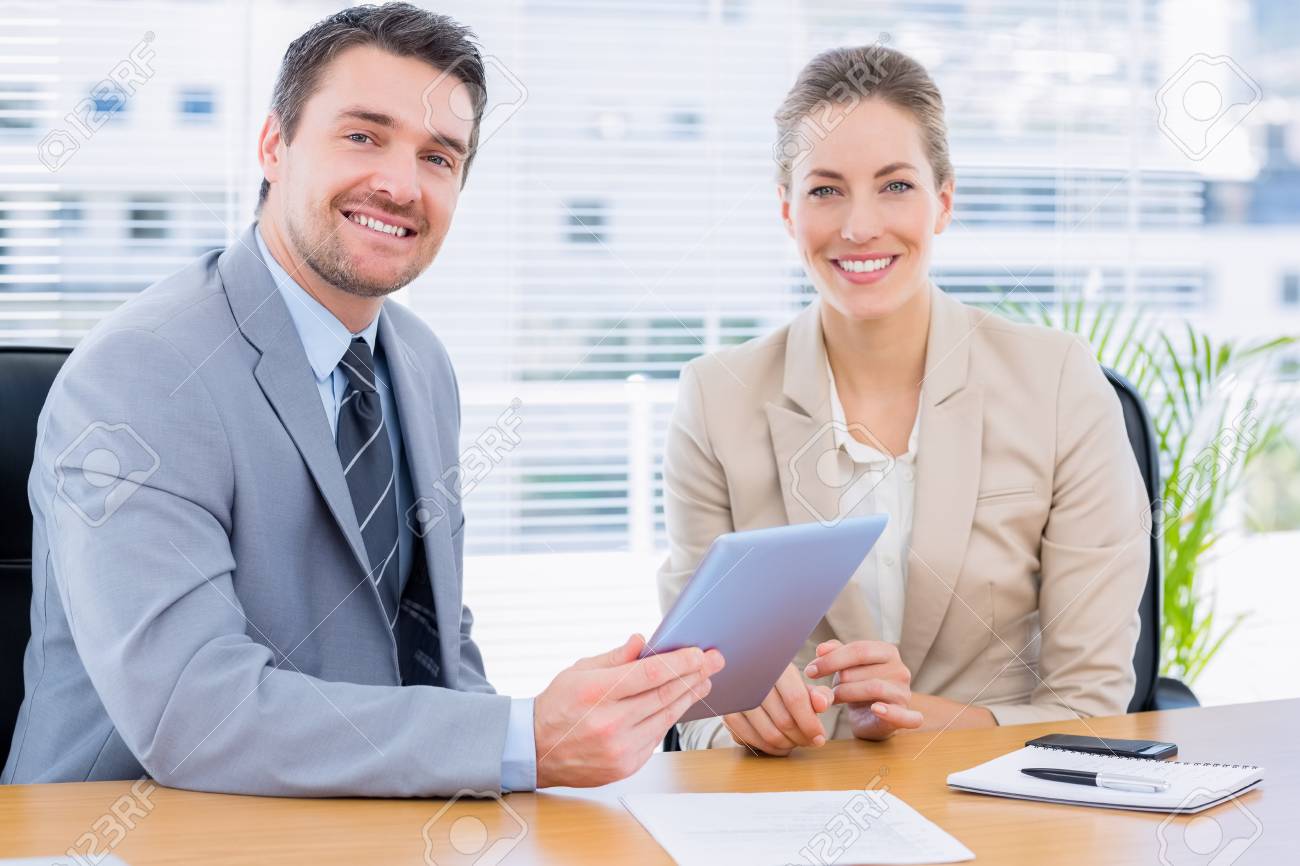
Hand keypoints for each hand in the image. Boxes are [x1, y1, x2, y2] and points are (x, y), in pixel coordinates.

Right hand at [534, 634, 724, 786]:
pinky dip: (669, 717)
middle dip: (694, 675)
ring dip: (688, 696)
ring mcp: (620, 748)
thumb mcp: (579, 671)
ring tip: (703, 680)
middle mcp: (610, 722)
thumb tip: (643, 641)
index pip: (650, 674)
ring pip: (666, 716)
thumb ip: (615, 658)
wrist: (535, 750)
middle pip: (664, 694)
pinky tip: (679, 703)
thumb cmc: (557, 705)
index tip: (700, 652)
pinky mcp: (626, 765)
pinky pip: (656, 736)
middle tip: (715, 661)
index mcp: (597, 693)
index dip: (680, 662)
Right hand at [722, 663, 833, 755]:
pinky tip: (778, 744)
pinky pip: (750, 740)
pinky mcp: (727, 712)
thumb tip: (822, 704)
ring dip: (786, 745)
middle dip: (801, 737)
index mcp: (775, 666)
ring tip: (795, 742)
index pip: (796, 699)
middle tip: (809, 741)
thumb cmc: (780, 682)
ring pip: (768, 734)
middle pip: (784, 720)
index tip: (820, 737)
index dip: (810, 723)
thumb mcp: (801, 683)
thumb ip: (818, 694)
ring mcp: (737, 696)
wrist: (746, 675)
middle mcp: (753, 678)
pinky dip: (767, 748)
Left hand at [803, 639, 921, 740]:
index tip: (810, 671)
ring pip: (875, 687)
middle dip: (838, 678)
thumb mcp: (845, 666)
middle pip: (864, 668)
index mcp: (887, 652)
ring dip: (848, 693)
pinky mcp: (907, 715)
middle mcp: (900, 670)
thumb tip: (821, 649)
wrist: (869, 717)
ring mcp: (904, 693)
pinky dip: (890, 712)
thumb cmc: (857, 685)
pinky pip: (906, 715)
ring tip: (835, 698)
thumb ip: (834, 653)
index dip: (831, 659)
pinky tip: (875, 709)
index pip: (859, 649)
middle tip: (825, 689)